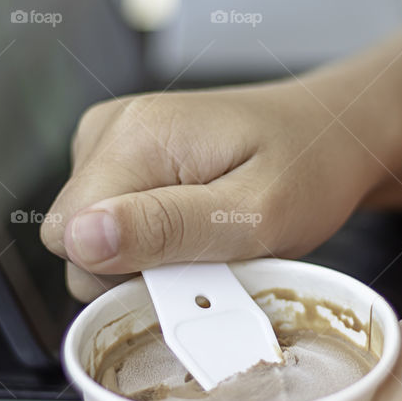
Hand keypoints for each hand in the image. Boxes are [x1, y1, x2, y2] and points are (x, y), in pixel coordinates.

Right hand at [39, 81, 388, 299]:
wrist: (332, 132)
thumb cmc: (309, 168)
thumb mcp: (253, 214)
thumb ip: (166, 229)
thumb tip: (79, 240)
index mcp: (134, 135)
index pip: (69, 237)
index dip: (123, 272)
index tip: (189, 267)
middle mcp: (111, 128)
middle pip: (74, 237)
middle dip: (135, 267)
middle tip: (210, 253)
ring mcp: (114, 138)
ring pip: (92, 235)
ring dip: (148, 255)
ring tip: (211, 235)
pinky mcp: (125, 156)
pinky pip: (112, 221)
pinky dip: (152, 238)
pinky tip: (197, 222)